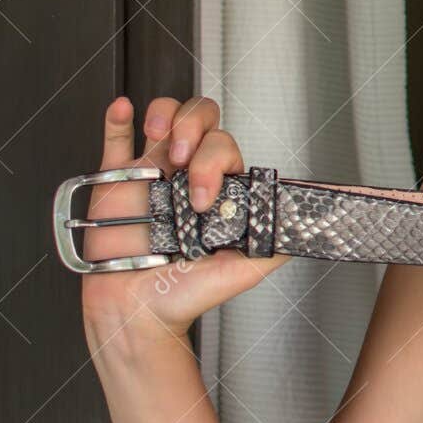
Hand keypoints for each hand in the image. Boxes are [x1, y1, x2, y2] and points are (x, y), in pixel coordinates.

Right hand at [80, 95, 290, 351]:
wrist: (140, 314)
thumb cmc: (188, 294)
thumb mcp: (244, 269)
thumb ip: (275, 243)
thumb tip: (306, 225)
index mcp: (218, 189)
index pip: (225, 148)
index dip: (215, 161)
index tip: (204, 198)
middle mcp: (187, 175)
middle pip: (201, 121)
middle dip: (194, 127)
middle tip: (183, 162)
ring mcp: (152, 174)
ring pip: (165, 118)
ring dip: (167, 114)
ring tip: (161, 133)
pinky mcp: (116, 181)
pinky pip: (116, 140)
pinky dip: (119, 118)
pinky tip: (125, 107)